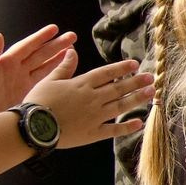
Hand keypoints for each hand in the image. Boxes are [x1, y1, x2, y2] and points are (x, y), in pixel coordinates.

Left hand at [0, 26, 77, 121]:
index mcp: (5, 62)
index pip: (27, 46)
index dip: (40, 37)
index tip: (54, 28)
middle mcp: (15, 70)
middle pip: (40, 54)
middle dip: (56, 45)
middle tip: (72, 36)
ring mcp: (20, 82)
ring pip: (43, 66)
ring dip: (56, 58)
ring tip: (71, 50)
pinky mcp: (24, 95)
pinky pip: (41, 82)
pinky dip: (52, 74)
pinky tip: (61, 70)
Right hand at [24, 52, 156, 147]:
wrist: (34, 127)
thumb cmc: (38, 102)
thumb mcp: (50, 80)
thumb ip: (64, 67)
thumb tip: (72, 50)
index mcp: (81, 84)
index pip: (106, 73)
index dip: (122, 68)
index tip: (135, 64)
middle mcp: (92, 98)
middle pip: (118, 88)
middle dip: (136, 82)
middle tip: (151, 78)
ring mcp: (94, 116)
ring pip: (120, 106)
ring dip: (137, 99)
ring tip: (151, 93)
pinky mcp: (92, 133)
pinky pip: (113, 130)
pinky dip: (126, 127)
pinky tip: (139, 123)